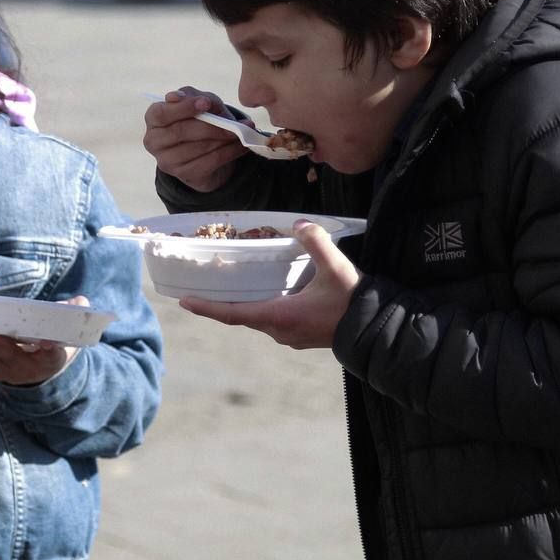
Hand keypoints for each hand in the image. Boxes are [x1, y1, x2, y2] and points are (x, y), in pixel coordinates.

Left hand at [0, 296, 86, 384]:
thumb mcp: (69, 334)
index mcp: (52, 359)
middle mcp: (28, 369)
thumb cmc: (54, 344)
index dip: (50, 349)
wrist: (42, 374)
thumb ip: (73, 315)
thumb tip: (79, 302)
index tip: (47, 342)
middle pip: (11, 355)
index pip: (52, 355)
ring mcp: (7, 371)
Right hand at [142, 87, 248, 192]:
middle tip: (233, 124)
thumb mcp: (200, 102)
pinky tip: (242, 146)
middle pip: (180, 132)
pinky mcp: (184, 175)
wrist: (206, 150)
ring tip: (241, 133)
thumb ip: (194, 96)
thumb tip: (183, 97)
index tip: (206, 103)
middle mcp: (154, 141)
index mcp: (154, 118)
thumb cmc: (200, 118)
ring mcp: (167, 161)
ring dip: (223, 140)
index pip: (161, 113)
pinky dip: (230, 152)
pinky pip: (210, 161)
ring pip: (198, 148)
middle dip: (210, 126)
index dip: (183, 108)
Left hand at [179, 220, 361, 348]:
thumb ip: (316, 242)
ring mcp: (290, 336)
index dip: (207, 308)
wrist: (375, 330)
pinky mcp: (301, 335)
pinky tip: (269, 293)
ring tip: (233, 287)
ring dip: (245, 305)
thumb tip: (299, 223)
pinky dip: (263, 307)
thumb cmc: (351, 301)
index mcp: (279, 317)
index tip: (184, 302)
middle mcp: (279, 331)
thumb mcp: (334, 267)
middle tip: (204, 287)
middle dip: (223, 303)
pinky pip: (273, 321)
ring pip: (259, 318)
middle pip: (242, 316)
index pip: (233, 315)